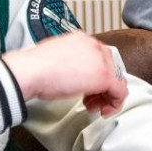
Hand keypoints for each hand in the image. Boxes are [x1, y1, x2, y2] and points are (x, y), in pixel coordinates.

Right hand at [0, 32, 128, 114]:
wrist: (31, 71)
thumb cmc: (35, 67)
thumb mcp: (57, 57)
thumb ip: (72, 61)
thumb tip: (75, 75)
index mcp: (82, 39)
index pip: (101, 58)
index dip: (96, 77)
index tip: (87, 90)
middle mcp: (95, 46)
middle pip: (112, 69)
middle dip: (102, 88)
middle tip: (90, 101)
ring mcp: (101, 60)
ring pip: (118, 80)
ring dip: (107, 97)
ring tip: (93, 107)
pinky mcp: (104, 76)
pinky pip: (120, 91)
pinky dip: (114, 104)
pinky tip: (103, 111)